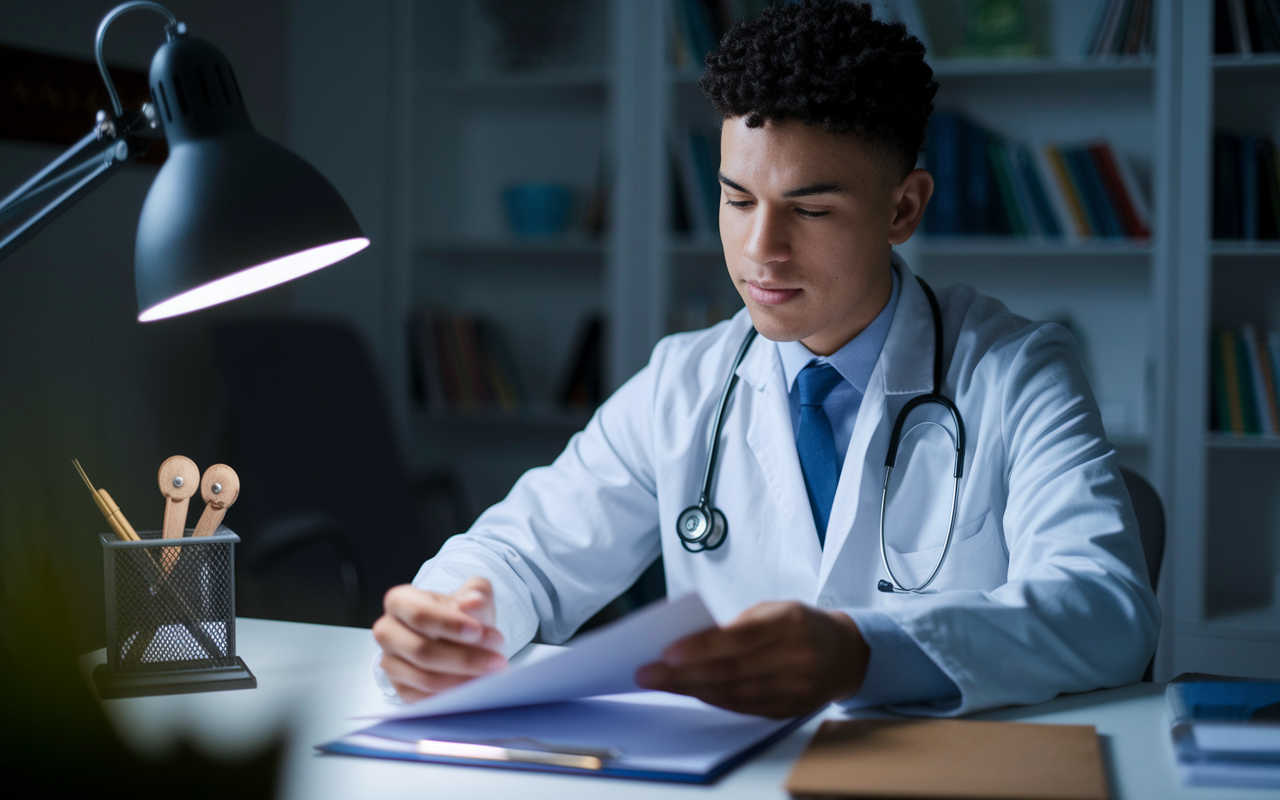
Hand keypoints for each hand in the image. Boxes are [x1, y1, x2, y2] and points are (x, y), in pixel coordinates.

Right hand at [373, 577, 506, 702]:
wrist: (460, 638)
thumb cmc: (463, 614)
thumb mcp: (473, 596)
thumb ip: (476, 593)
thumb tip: (474, 602)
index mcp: (400, 601)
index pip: (419, 614)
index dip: (449, 624)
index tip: (478, 631)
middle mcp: (388, 632)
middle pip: (421, 651)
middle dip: (463, 658)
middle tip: (496, 659)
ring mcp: (391, 663)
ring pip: (425, 678)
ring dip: (463, 678)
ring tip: (492, 673)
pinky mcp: (402, 689)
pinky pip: (426, 699)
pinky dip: (454, 695)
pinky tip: (477, 687)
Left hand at [634, 601, 868, 717]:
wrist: (846, 653)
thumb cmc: (801, 624)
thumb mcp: (775, 609)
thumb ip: (739, 624)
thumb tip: (692, 642)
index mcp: (790, 622)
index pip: (739, 638)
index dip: (702, 647)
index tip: (667, 652)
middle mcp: (795, 657)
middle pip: (731, 671)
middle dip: (683, 674)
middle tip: (649, 673)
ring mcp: (795, 687)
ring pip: (734, 693)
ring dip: (693, 690)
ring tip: (662, 683)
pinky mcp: (790, 709)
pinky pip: (744, 707)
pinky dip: (715, 699)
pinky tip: (693, 691)